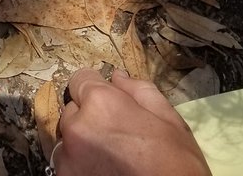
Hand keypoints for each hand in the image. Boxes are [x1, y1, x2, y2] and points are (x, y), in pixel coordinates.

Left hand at [53, 69, 210, 175]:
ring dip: (82, 144)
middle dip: (89, 118)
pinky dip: (80, 167)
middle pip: (72, 111)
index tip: (108, 103)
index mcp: (101, 103)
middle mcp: (76, 127)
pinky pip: (67, 165)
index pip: (79, 79)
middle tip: (116, 136)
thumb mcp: (169, 121)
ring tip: (110, 159)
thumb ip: (139, 91)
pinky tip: (104, 172)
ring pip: (67, 140)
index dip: (96, 89)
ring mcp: (67, 159)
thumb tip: (117, 77)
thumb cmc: (176, 164)